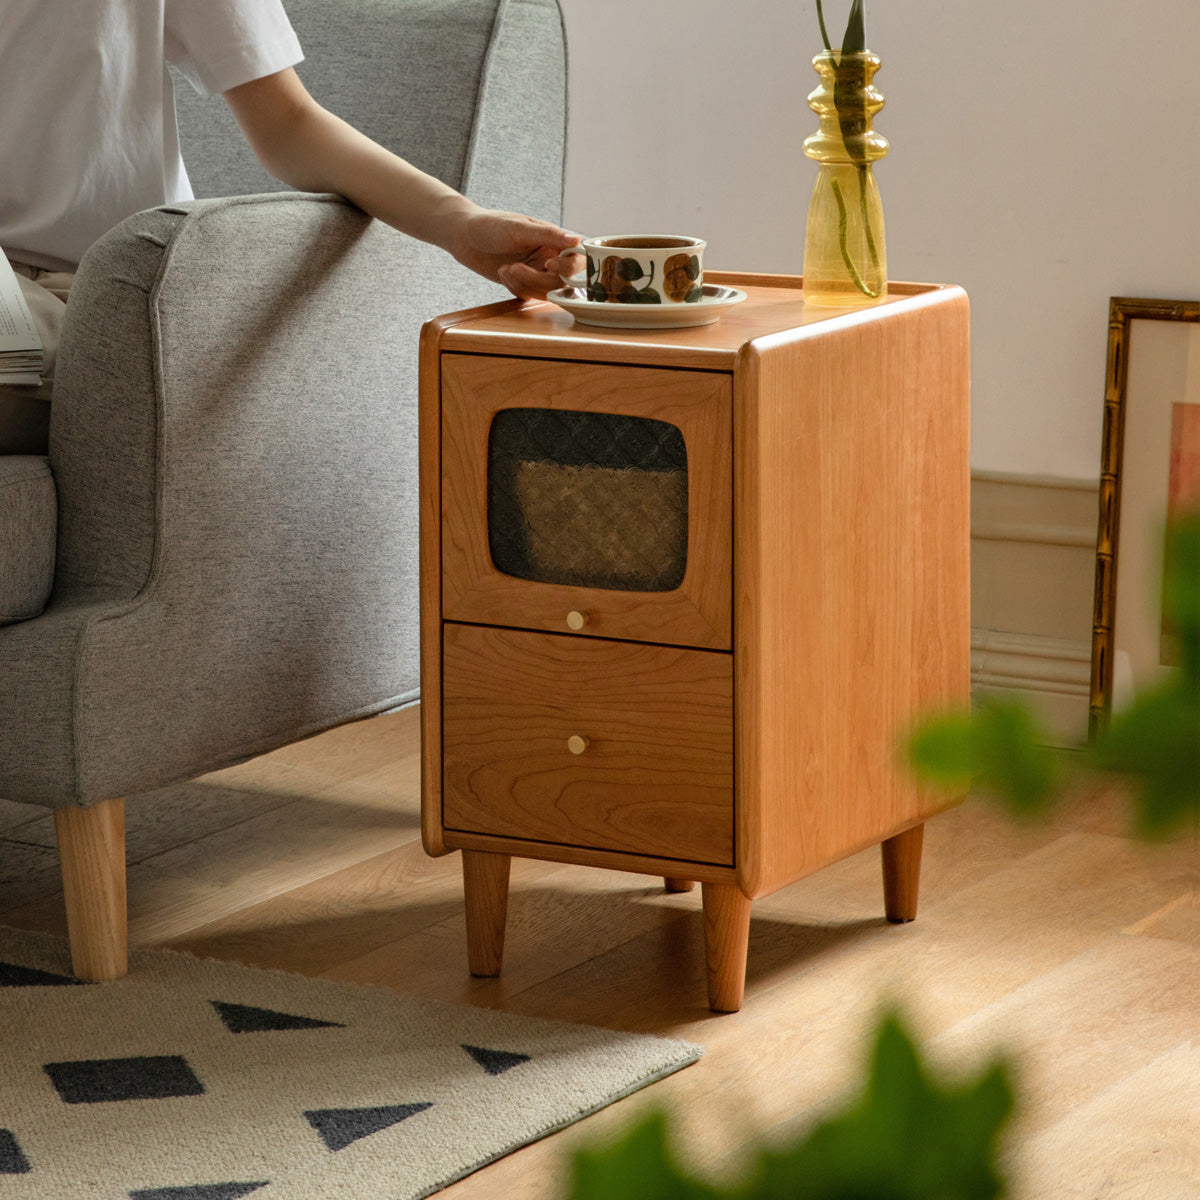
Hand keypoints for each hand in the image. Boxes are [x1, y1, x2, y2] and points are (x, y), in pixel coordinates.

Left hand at [450, 209, 582, 299]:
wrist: (464, 236)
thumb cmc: (491, 225)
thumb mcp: (519, 227)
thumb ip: (549, 235)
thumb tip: (578, 240)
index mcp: (555, 240)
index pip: (577, 260)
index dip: (568, 268)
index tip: (549, 265)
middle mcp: (551, 257)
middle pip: (562, 282)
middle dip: (537, 280)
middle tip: (515, 268)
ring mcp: (538, 272)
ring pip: (546, 292)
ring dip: (525, 285)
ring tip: (505, 270)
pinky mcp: (525, 284)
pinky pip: (530, 296)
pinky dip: (516, 289)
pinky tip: (503, 273)